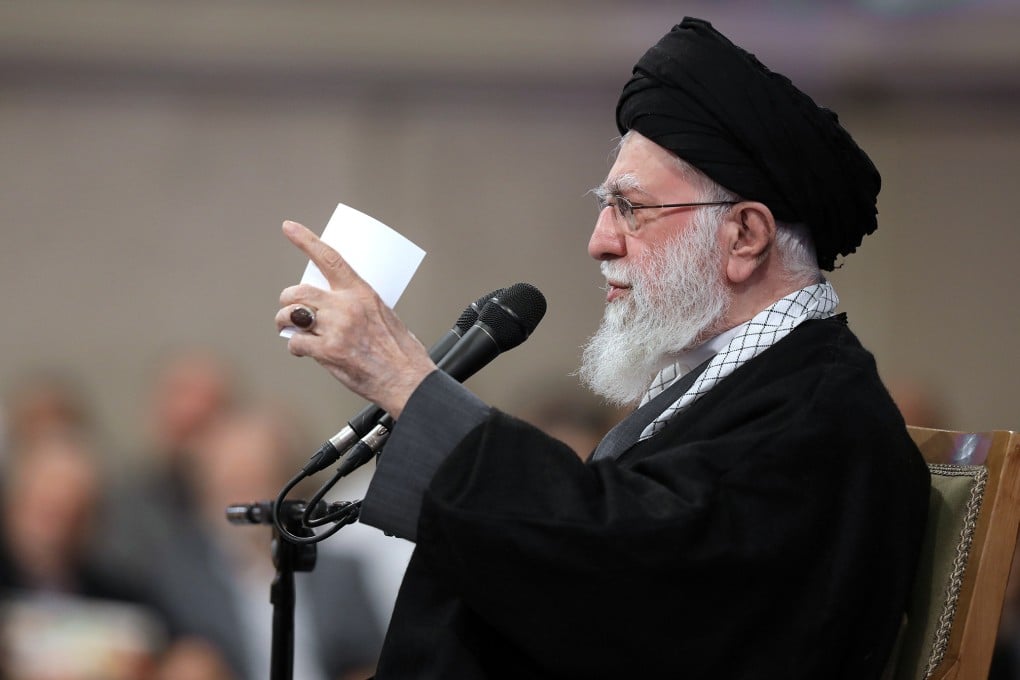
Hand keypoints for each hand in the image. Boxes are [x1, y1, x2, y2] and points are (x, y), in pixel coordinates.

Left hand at [275, 220, 434, 417]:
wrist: (407, 379)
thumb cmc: (401, 352)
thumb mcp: (384, 315)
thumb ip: (356, 306)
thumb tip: (332, 308)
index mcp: (362, 293)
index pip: (330, 259)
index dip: (306, 240)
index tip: (289, 227)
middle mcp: (346, 307)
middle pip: (299, 291)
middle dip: (287, 300)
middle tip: (288, 311)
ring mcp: (336, 329)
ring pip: (291, 315)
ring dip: (285, 322)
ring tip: (289, 329)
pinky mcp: (328, 351)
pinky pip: (295, 342)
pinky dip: (294, 347)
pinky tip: (302, 351)